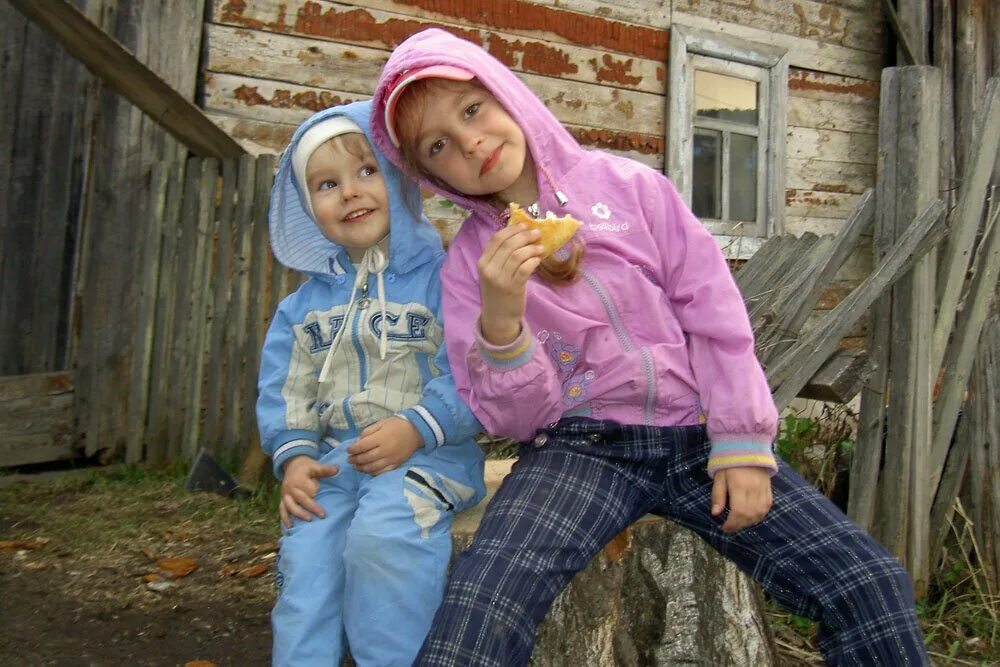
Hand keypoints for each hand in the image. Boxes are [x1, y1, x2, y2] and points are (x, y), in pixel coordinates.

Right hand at [280, 456, 338, 527]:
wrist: (291, 465)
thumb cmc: (305, 467)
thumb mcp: (315, 465)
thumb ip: (325, 469)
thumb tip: (337, 469)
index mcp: (298, 480)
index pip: (307, 490)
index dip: (315, 496)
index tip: (323, 502)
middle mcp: (290, 489)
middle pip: (300, 500)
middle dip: (310, 508)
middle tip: (322, 515)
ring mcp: (285, 495)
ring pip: (289, 507)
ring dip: (297, 515)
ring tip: (307, 521)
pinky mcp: (282, 500)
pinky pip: (282, 510)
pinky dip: (285, 518)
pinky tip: (290, 527)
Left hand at [347, 417, 421, 474]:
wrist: (415, 431)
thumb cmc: (396, 425)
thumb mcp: (380, 423)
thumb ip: (367, 432)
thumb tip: (357, 442)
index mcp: (381, 438)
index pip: (361, 446)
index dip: (352, 449)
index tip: (348, 450)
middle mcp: (385, 450)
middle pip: (365, 458)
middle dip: (354, 459)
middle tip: (349, 459)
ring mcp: (391, 459)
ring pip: (372, 467)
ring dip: (361, 468)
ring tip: (356, 466)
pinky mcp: (396, 464)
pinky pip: (382, 472)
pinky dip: (373, 473)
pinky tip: (367, 470)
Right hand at [478, 224, 543, 344]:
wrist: (498, 317)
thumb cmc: (498, 292)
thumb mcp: (493, 273)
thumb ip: (500, 256)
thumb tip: (520, 235)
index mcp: (482, 263)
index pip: (496, 239)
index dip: (512, 229)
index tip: (524, 225)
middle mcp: (489, 269)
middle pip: (508, 244)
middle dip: (525, 236)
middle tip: (536, 233)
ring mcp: (501, 279)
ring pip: (518, 255)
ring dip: (531, 248)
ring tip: (540, 247)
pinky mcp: (513, 288)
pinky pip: (525, 268)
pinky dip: (533, 261)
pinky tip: (538, 259)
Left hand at [711, 467, 772, 533]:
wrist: (747, 449)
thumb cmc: (729, 463)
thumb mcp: (719, 477)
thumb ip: (717, 495)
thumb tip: (715, 513)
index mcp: (739, 485)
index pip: (738, 511)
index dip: (731, 524)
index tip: (724, 528)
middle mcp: (753, 489)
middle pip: (749, 515)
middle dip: (739, 525)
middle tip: (730, 528)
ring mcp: (763, 489)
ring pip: (759, 513)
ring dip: (749, 522)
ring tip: (739, 524)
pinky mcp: (769, 489)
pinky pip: (767, 507)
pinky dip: (759, 516)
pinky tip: (751, 518)